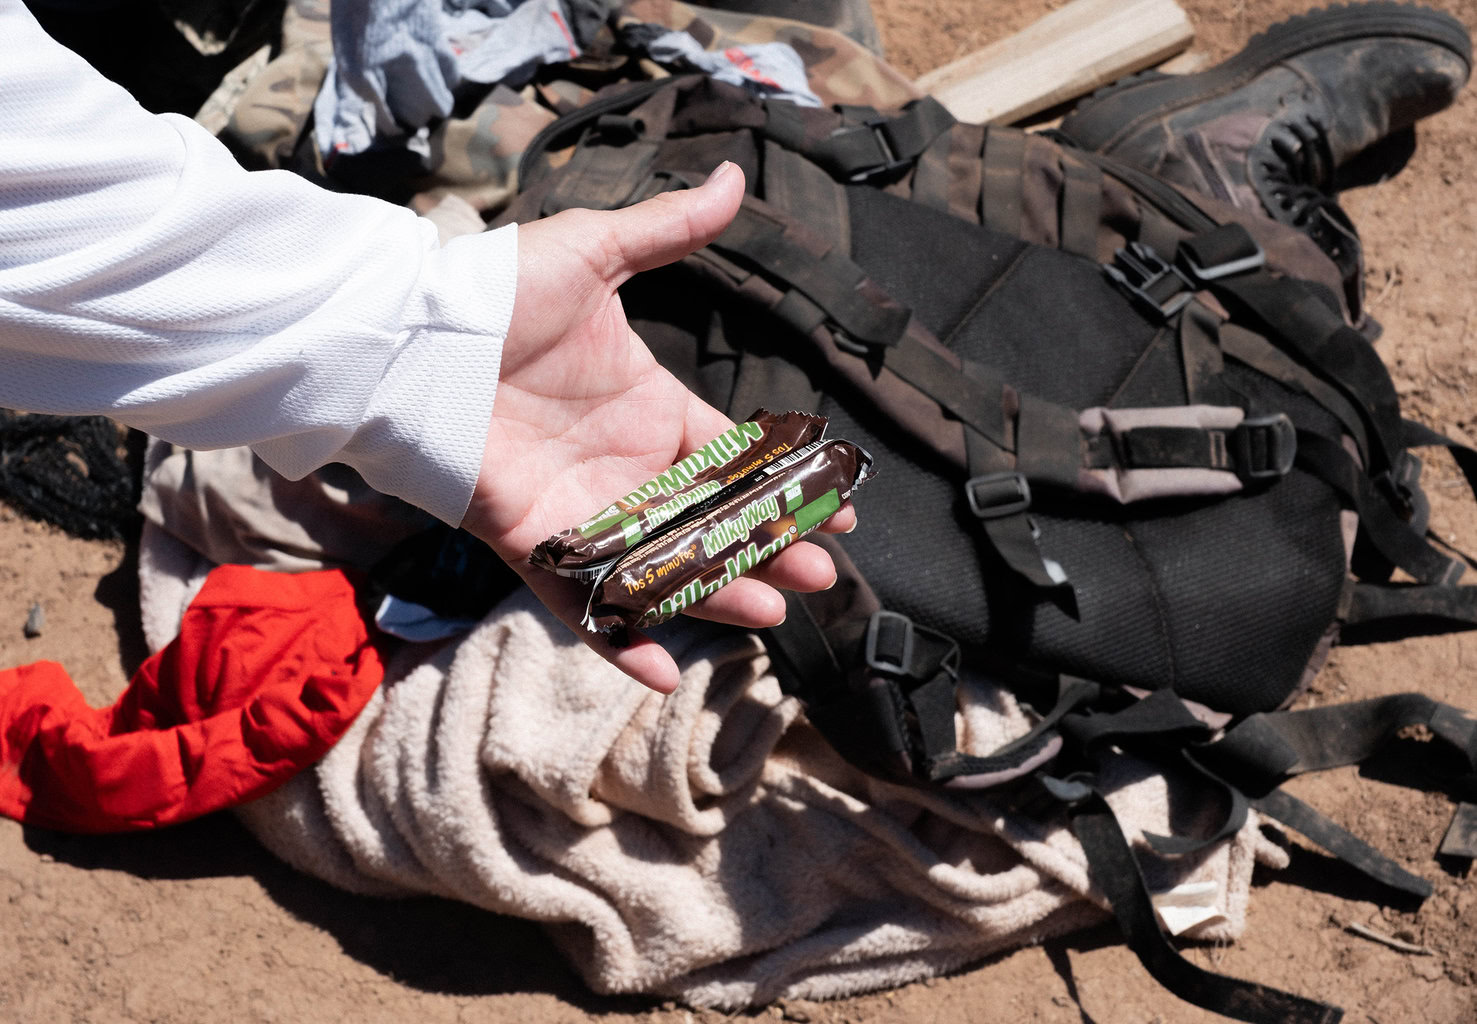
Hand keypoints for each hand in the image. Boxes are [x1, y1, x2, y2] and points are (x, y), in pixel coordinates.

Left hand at [461, 163, 854, 693]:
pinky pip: (582, 601)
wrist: (414, 334)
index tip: (839, 511)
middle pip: (711, 523)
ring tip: (772, 619)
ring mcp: (580, 509)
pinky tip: (661, 672)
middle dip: (768, 551)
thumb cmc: (498, 292)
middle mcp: (622, 467)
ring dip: (716, 594)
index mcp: (648, 409)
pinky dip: (618, 638)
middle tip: (822, 581)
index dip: (784, 487)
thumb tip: (737, 177)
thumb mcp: (595, 254)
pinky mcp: (533, 541)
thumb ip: (668, 232)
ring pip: (662, 565)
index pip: (732, 459)